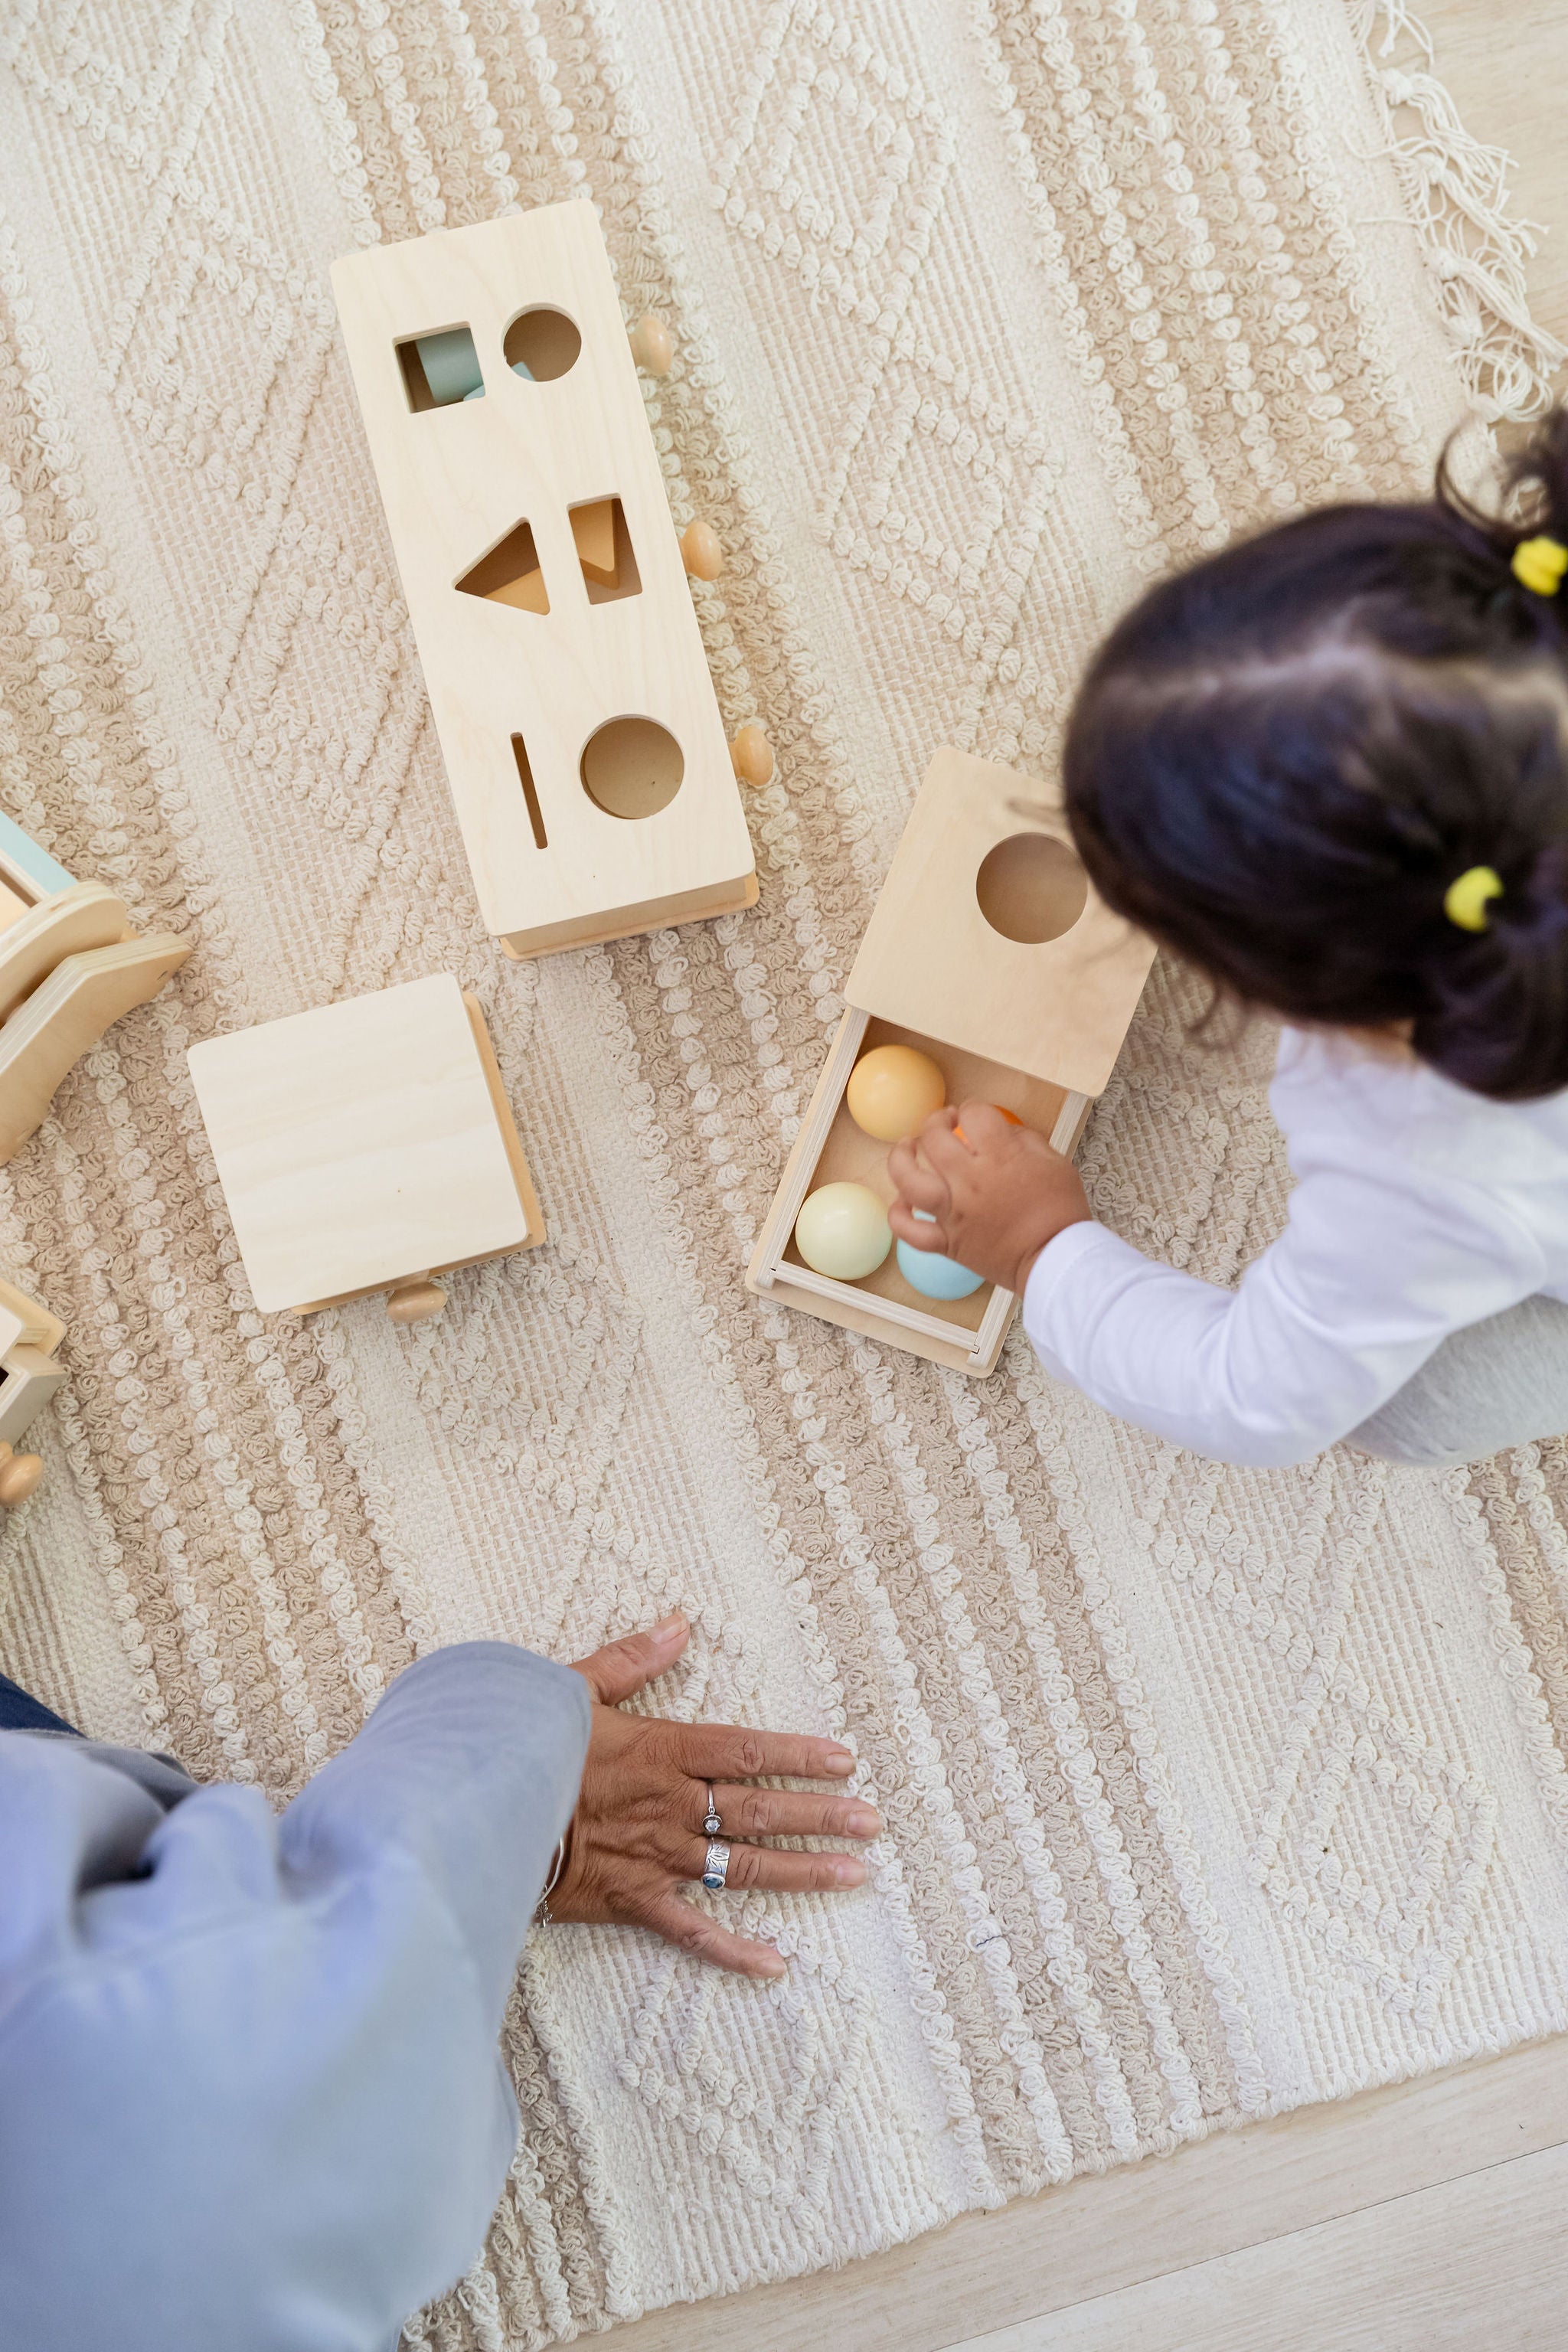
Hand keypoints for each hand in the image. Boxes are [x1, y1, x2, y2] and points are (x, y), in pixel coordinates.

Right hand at [552, 1613, 879, 1977]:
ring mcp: (657, 1858)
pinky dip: (733, 1952)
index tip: (844, 1761)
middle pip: (760, 1810)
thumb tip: (679, 1622)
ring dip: (801, 1872)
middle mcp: (671, 1806)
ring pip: (743, 1868)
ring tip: (854, 1875)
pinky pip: (691, 1932)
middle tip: (872, 1822)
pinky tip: (777, 1965)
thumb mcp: (572, 1687)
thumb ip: (631, 1658)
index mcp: (661, 1751)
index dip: (798, 1755)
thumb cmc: (520, 1747)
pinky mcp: (633, 1902)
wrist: (474, 1816)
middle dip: (821, 1816)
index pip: (745, 1750)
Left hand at [887, 1101, 1092, 1296]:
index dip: (973, 1109)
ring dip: (901, 1158)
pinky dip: (899, 1215)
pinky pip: (909, 1231)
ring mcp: (954, 1213)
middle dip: (937, 1122)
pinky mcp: (947, 1243)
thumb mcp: (1055, 1162)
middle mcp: (970, 1182)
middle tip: (944, 1124)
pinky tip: (902, 1201)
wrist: (1058, 1261)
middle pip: (934, 1138)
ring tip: (907, 1147)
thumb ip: (1025, 1140)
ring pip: (908, 1180)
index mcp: (1001, 1158)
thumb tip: (1003, 1131)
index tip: (976, 1116)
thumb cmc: (1061, 1213)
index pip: (974, 1115)